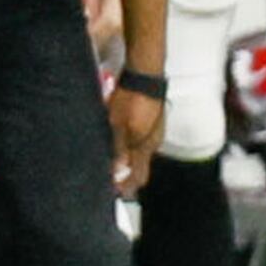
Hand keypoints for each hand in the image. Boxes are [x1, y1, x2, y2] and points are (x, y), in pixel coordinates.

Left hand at [107, 83, 163, 197]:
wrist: (144, 74)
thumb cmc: (131, 98)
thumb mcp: (118, 126)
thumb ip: (118, 149)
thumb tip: (117, 171)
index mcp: (145, 147)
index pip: (139, 176)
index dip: (127, 186)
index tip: (115, 190)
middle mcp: (153, 142)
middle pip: (140, 166)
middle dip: (126, 173)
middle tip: (111, 175)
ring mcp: (154, 130)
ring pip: (140, 152)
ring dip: (127, 158)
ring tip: (112, 157)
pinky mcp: (152, 120)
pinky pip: (141, 139)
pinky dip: (130, 144)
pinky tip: (119, 138)